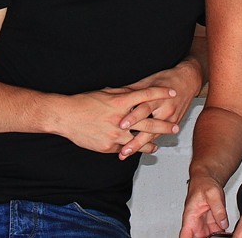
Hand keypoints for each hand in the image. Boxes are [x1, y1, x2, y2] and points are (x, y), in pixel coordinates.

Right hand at [56, 86, 177, 153]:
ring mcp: (115, 134)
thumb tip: (136, 91)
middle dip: (164, 126)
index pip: (146, 96)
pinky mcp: (108, 146)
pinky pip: (124, 148)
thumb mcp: (105, 93)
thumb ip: (123, 94)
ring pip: (139, 141)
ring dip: (151, 143)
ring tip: (158, 145)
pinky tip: (137, 150)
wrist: (66, 116)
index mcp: (120, 102)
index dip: (161, 94)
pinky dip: (132, 149)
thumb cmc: (84, 102)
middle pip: (148, 123)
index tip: (173, 93)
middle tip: (175, 127)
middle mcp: (120, 119)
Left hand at [117, 59, 202, 159]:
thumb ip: (133, 90)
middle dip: (136, 140)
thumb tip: (115, 93)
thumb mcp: (149, 81)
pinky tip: (139, 150)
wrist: (188, 81)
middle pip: (149, 127)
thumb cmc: (168, 78)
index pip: (144, 108)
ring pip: (154, 135)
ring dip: (140, 146)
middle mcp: (166, 109)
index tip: (122, 126)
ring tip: (127, 153)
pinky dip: (148, 143)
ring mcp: (171, 118)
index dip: (133, 117)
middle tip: (124, 149)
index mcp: (158, 97)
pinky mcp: (174, 124)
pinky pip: (159, 135)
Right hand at [180, 176, 229, 237]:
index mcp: (190, 216)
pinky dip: (220, 236)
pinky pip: (215, 234)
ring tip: (222, 236)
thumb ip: (219, 210)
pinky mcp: (212, 224)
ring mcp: (203, 224)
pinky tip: (227, 235)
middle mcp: (195, 223)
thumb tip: (223, 223)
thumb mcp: (213, 194)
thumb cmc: (204, 184)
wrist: (207, 179)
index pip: (185, 236)